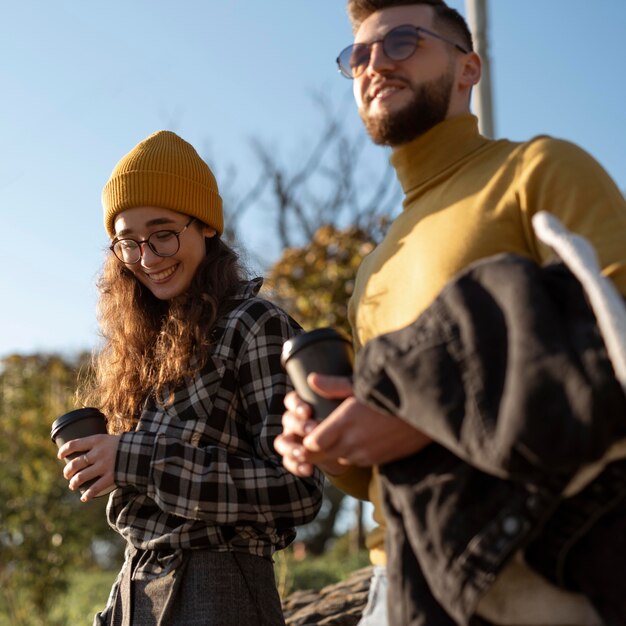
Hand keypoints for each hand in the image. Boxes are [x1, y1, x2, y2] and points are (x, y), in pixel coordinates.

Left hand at [58, 433, 119, 501]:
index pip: (74, 444)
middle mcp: (99, 453)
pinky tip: (84, 498)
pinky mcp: (111, 476)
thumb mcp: (110, 439)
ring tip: (73, 485)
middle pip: (75, 463)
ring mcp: (105, 465)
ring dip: (74, 483)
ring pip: (81, 477)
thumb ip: (98, 445)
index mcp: (98, 440)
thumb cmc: (125, 445)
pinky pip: (95, 488)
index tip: (60, 456)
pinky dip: (87, 495)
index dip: (64, 450)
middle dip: (67, 471)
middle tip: (67, 475)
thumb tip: (84, 451)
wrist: (143, 451)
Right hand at [274, 373, 352, 476]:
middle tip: (312, 430)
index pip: (291, 401)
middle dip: (298, 426)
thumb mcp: (349, 398)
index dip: (295, 405)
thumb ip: (333, 386)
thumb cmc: (351, 414)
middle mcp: (295, 420)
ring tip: (303, 453)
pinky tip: (308, 469)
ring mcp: (294, 439)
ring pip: (282, 442)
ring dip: (290, 447)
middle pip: (287, 421)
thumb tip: (313, 378)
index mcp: (304, 404)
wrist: (357, 442)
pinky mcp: (298, 457)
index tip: (307, 411)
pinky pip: (289, 462)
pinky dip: (295, 466)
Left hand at [304, 396, 431, 466]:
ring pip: (339, 460)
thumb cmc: (394, 390)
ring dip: (334, 452)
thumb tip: (311, 380)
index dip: (307, 437)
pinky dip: (351, 455)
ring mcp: (368, 454)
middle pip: (322, 456)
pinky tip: (355, 440)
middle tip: (316, 434)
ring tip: (336, 436)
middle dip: (315, 448)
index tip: (309, 426)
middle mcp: (354, 442)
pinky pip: (357, 462)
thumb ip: (334, 385)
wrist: (429, 408)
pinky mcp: (381, 459)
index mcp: (346, 421)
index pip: (312, 443)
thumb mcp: (363, 384)